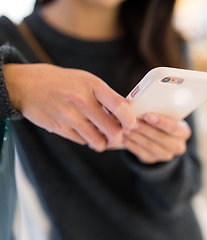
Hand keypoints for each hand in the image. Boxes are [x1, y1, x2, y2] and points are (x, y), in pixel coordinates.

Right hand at [3, 63, 135, 151]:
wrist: (25, 85)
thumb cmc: (62, 82)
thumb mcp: (86, 80)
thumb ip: (105, 96)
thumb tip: (124, 116)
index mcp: (92, 85)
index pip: (120, 106)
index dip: (130, 119)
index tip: (131, 124)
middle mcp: (81, 100)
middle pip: (112, 130)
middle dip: (118, 138)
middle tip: (117, 137)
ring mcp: (68, 116)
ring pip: (97, 141)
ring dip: (103, 143)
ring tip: (103, 138)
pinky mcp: (58, 128)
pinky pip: (82, 141)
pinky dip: (87, 140)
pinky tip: (84, 131)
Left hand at [122, 113, 191, 163]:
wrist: (161, 137)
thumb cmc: (162, 120)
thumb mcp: (166, 115)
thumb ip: (159, 110)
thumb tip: (143, 102)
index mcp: (183, 132)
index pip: (174, 128)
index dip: (161, 122)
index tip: (148, 115)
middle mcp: (178, 146)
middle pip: (161, 138)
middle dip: (145, 129)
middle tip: (132, 121)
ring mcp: (166, 155)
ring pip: (150, 146)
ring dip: (136, 136)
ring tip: (125, 128)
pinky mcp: (153, 160)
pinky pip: (141, 153)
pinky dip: (131, 145)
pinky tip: (123, 138)